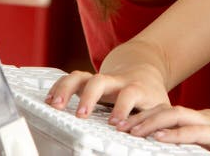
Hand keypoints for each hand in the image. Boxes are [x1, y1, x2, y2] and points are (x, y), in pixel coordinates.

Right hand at [45, 65, 169, 123]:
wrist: (144, 70)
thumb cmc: (151, 95)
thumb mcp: (160, 107)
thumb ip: (156, 120)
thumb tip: (158, 138)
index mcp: (137, 88)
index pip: (130, 93)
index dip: (123, 107)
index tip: (115, 123)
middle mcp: (117, 81)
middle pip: (101, 79)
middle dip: (89, 96)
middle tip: (81, 114)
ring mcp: (101, 79)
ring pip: (81, 76)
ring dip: (67, 89)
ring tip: (55, 105)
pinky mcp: (89, 81)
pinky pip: (72, 79)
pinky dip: (60, 87)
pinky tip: (50, 99)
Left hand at [119, 104, 209, 155]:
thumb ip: (204, 148)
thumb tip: (184, 152)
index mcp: (203, 121)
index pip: (168, 114)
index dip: (146, 116)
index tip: (126, 123)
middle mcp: (203, 117)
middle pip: (164, 110)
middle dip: (139, 116)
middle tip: (115, 123)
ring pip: (173, 117)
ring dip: (148, 122)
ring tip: (128, 130)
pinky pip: (191, 132)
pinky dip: (171, 134)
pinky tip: (155, 139)